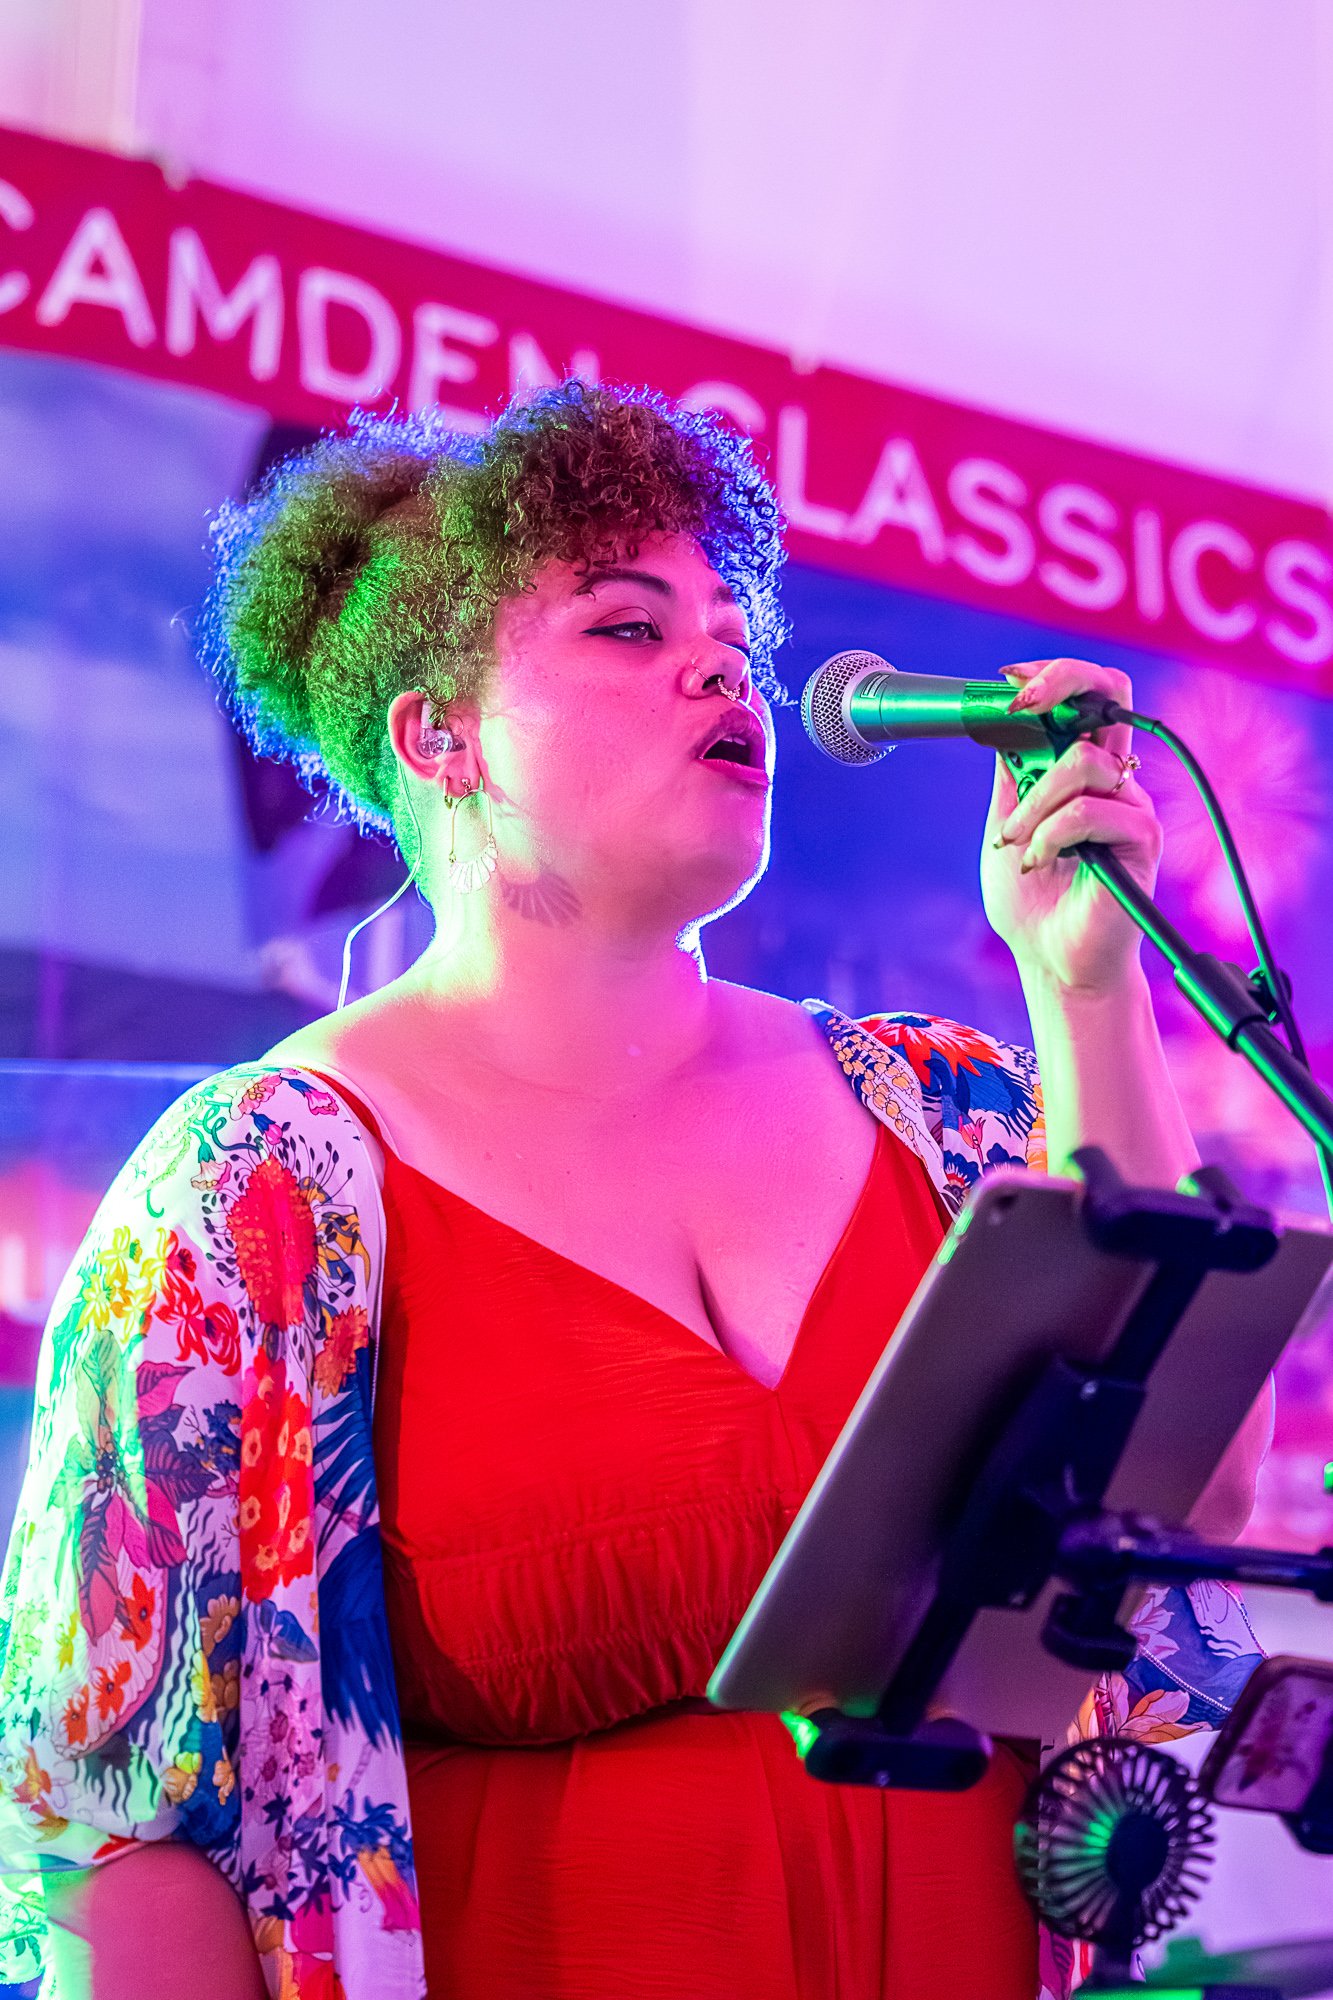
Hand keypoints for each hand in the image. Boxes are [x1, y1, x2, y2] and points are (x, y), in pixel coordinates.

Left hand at [980, 657, 1161, 994]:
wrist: (1051, 959)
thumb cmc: (1031, 898)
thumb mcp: (1006, 823)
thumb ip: (1013, 774)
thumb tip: (1004, 718)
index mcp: (1082, 768)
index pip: (1087, 695)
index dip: (1053, 674)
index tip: (1007, 681)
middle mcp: (1113, 778)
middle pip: (1111, 692)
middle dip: (1062, 682)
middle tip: (1019, 705)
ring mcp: (1130, 805)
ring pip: (1083, 762)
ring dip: (1034, 802)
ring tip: (1016, 843)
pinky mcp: (1141, 838)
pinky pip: (1090, 812)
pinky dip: (1050, 835)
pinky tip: (1038, 863)